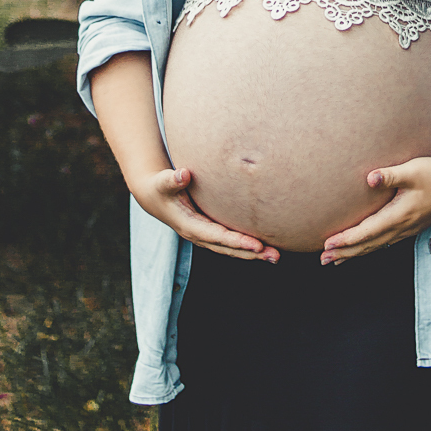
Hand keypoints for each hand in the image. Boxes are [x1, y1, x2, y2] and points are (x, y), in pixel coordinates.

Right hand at [133, 166, 279, 262]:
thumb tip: (184, 174)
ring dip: (253, 254)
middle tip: (275, 256)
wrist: (155, 198)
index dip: (237, 242)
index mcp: (190, 226)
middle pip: (229, 249)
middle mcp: (199, 235)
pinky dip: (247, 247)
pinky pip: (231, 244)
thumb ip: (172, 179)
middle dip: (251, 253)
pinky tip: (264, 247)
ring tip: (275, 256)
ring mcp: (205, 236)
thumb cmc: (160, 187)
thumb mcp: (163, 182)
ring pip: (232, 249)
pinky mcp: (210, 232)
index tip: (257, 245)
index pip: (218, 237)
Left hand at [320, 156, 430, 263]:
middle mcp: (402, 228)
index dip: (346, 240)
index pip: (366, 233)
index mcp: (399, 215)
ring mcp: (408, 230)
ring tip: (336, 260)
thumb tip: (369, 178)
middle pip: (368, 245)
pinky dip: (370, 248)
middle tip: (323, 260)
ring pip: (376, 246)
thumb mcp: (413, 171)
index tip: (327, 245)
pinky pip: (385, 243)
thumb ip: (390, 175)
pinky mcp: (412, 227)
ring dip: (355, 254)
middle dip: (345, 253)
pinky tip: (365, 249)